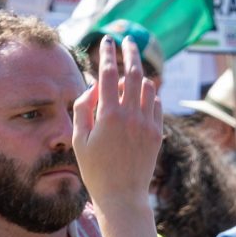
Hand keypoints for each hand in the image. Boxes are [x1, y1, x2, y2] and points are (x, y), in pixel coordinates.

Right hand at [72, 39, 162, 206]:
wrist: (122, 196)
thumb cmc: (94, 169)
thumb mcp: (79, 139)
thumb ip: (83, 108)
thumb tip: (94, 86)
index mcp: (108, 115)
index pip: (109, 73)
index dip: (108, 53)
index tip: (107, 41)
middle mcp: (131, 115)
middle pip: (134, 72)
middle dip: (130, 52)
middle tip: (128, 40)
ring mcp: (147, 124)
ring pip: (147, 87)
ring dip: (139, 76)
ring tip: (131, 75)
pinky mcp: (157, 133)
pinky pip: (156, 104)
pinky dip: (149, 96)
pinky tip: (143, 96)